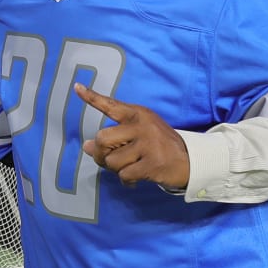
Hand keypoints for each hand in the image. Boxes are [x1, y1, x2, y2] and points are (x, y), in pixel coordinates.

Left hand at [75, 83, 189, 188]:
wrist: (190, 160)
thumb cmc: (158, 146)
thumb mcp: (138, 135)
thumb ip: (113, 138)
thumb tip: (86, 146)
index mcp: (137, 114)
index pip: (111, 105)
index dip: (92, 98)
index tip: (76, 87)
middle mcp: (142, 125)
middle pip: (102, 139)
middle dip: (101, 154)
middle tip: (112, 159)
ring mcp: (148, 143)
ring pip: (112, 161)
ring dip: (117, 169)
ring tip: (131, 167)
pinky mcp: (152, 162)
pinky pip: (124, 175)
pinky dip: (127, 180)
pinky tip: (137, 178)